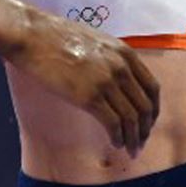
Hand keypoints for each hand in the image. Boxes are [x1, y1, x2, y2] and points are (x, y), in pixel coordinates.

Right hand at [12, 16, 159, 154]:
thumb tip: (116, 79)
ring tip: (131, 150)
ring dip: (134, 138)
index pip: (152, 88)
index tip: (148, 123)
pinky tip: (115, 143)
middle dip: (145, 129)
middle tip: (141, 142)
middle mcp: (121, 68)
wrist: (33, 36)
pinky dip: (118, 137)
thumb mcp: (95, 41)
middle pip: (145, 106)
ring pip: (131, 119)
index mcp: (125, 53)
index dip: (153, 110)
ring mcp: (106, 82)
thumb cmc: (56, 37)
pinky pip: (113, 124)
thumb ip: (111, 58)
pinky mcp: (89, 97)